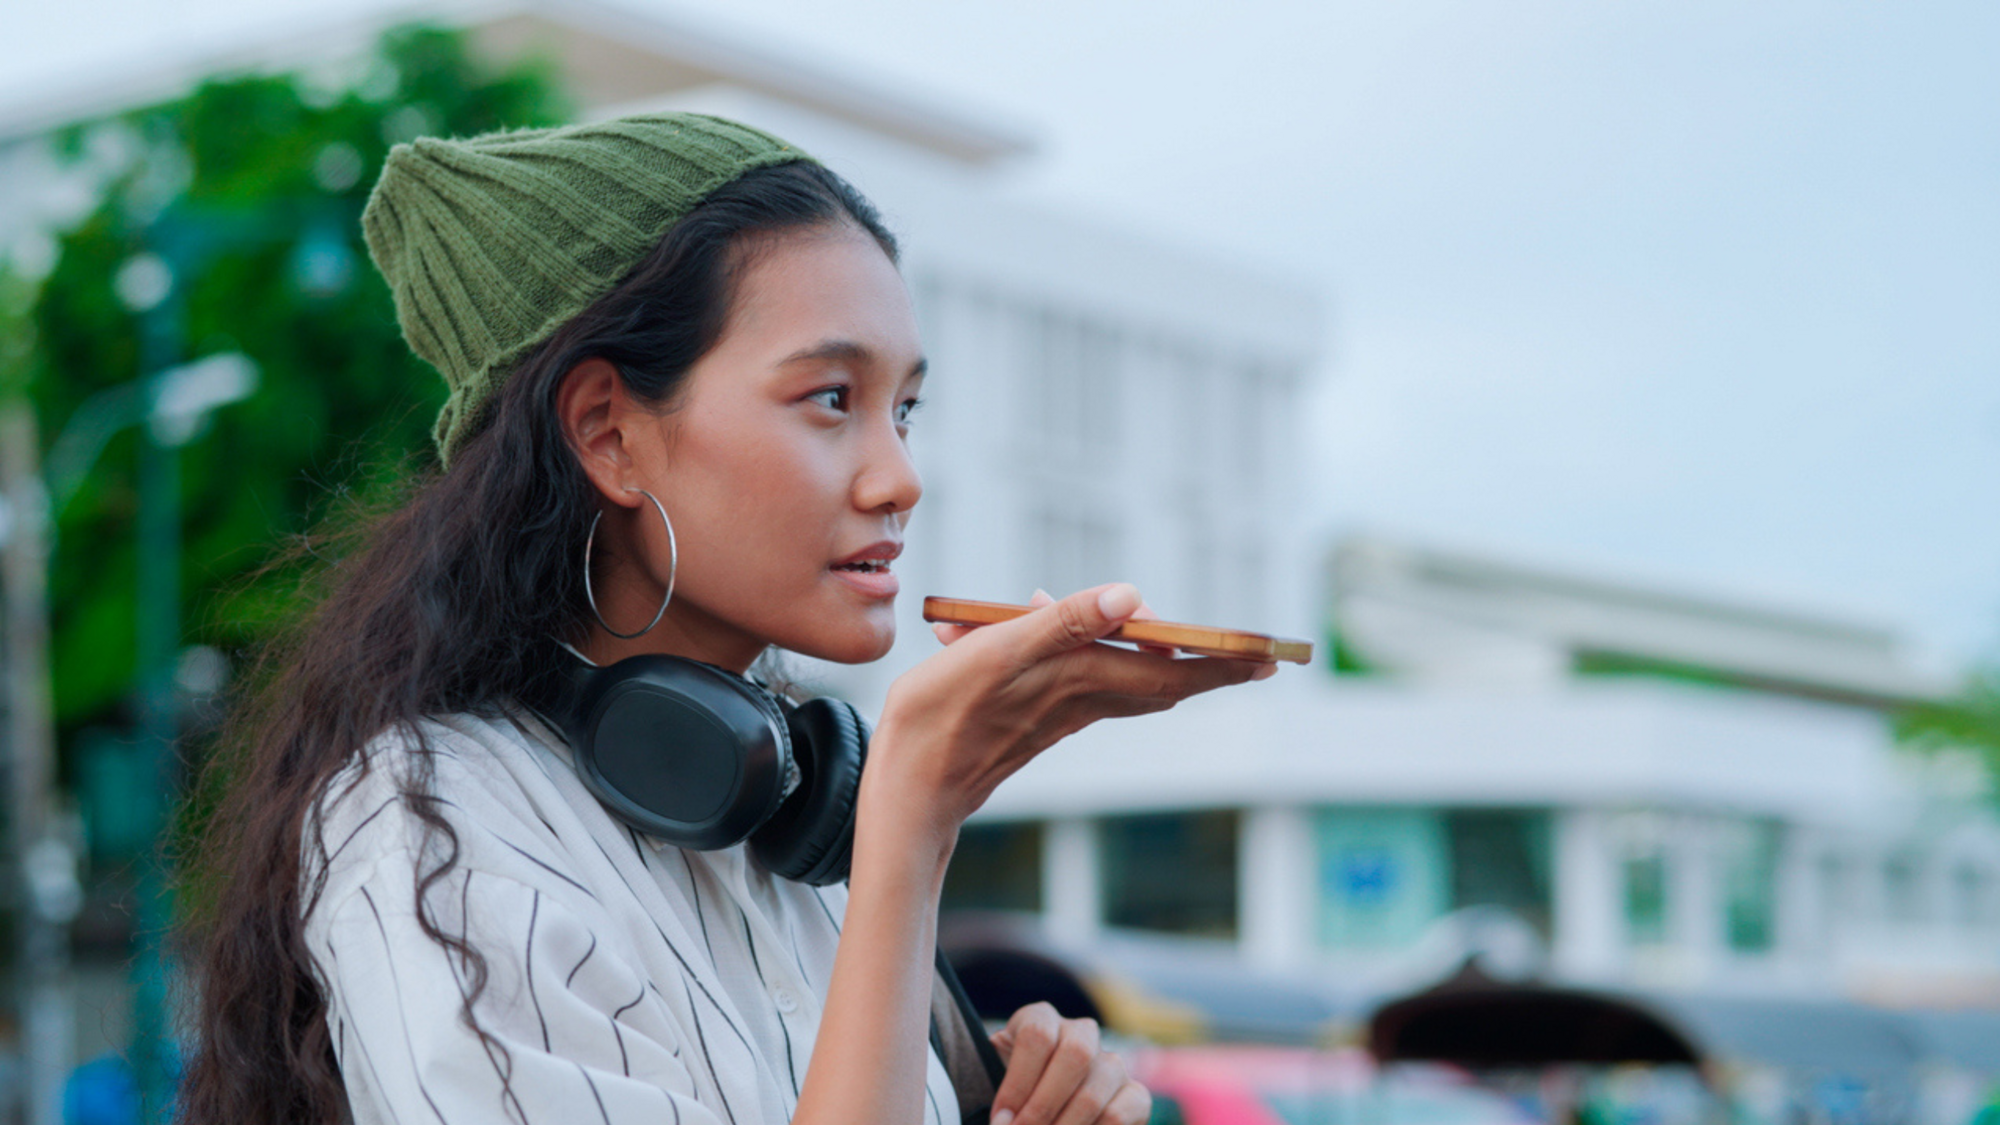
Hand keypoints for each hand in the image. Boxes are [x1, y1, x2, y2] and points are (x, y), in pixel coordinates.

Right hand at [870, 584, 1273, 838]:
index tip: (1269, 655)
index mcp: (1080, 679)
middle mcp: (1078, 700)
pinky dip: (1085, 653)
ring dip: (1151, 656)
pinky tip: (1040, 620)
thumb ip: (1062, 623)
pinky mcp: (1033, 719)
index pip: (1172, 669)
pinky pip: (1079, 681)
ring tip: (1172, 633)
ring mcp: (1057, 713)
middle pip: (1160, 679)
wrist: (907, 792)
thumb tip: (1131, 598)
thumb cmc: (940, 720)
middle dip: (1205, 663)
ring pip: (1123, 681)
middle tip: (1251, 654)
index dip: (1222, 660)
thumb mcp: (994, 654)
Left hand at [988, 1003, 1148, 1124]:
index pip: (1038, 1035)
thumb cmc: (1015, 1101)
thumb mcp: (1002, 1089)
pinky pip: (1116, 1116)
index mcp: (1042, 1019)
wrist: (1045, 1117)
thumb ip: (1002, 1097)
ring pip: (1092, 1093)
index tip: (1001, 1119)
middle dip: (1042, 1106)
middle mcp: (1081, 1033)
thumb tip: (1002, 1120)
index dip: (1018, 1083)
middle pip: (1074, 1056)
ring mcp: (1112, 1063)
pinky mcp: (1135, 1095)